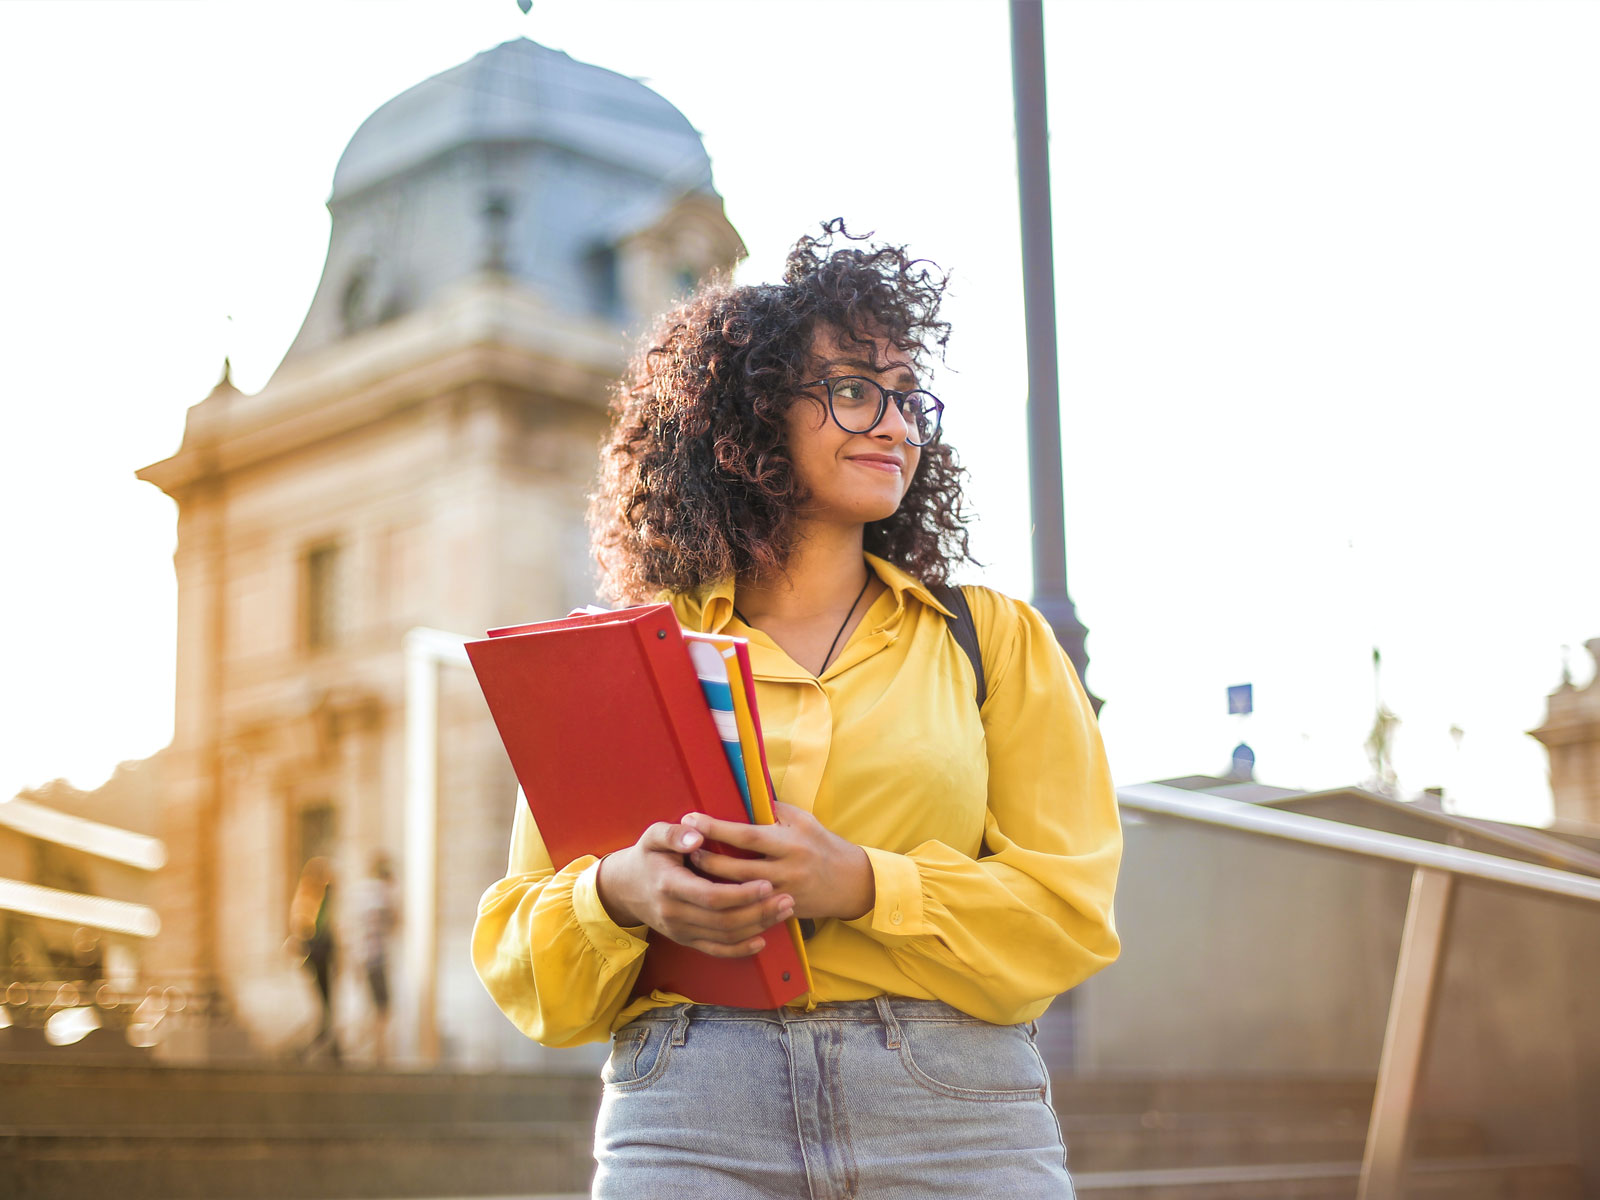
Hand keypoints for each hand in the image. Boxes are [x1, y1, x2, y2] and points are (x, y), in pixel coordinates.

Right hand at [595, 820, 794, 957]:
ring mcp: (680, 930)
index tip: (767, 884)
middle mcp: (674, 913)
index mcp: (669, 885)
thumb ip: (674, 833)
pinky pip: (716, 950)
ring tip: (784, 911)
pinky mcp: (686, 940)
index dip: (741, 894)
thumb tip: (697, 836)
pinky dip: (740, 949)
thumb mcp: (653, 836)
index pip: (711, 896)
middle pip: (723, 920)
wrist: (625, 888)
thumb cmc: (647, 856)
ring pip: (724, 936)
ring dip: (757, 927)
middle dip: (758, 912)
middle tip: (787, 899)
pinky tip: (762, 939)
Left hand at [684, 802, 874, 922]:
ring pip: (739, 892)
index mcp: (790, 842)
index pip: (747, 835)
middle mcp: (786, 869)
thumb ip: (773, 810)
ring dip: (712, 882)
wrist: (850, 882)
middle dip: (706, 858)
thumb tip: (741, 795)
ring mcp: (783, 894)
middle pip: (737, 868)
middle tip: (684, 848)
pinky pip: (749, 909)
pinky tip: (710, 895)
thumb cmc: (822, 844)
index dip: (717, 828)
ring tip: (691, 869)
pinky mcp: (782, 911)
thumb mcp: (802, 820)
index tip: (692, 819)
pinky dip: (728, 901)